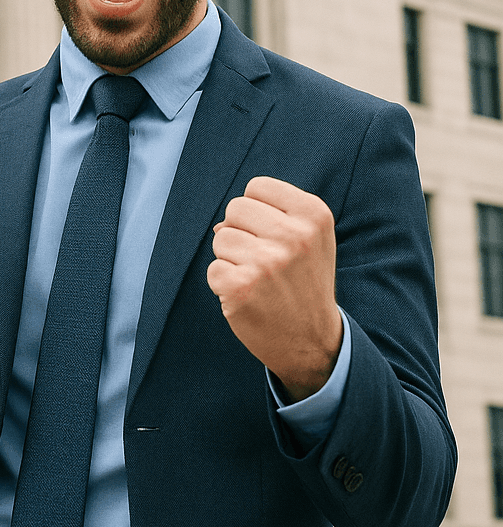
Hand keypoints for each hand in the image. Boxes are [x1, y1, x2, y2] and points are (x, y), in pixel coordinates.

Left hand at [207, 176, 342, 402]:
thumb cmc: (304, 281)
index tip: (274, 235)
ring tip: (257, 279)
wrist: (313, 340)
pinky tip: (248, 296)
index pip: (257, 186)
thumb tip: (220, 224)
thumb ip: (271, 214)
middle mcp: (294, 236)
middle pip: (235, 207)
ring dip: (231, 258)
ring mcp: (267, 262)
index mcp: (314, 215)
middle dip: (241, 231)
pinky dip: (223, 283)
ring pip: (220, 237)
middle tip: (263, 259)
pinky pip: (213, 268)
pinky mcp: (241, 287)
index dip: (257, 210)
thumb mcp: (309, 238)